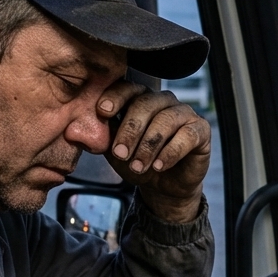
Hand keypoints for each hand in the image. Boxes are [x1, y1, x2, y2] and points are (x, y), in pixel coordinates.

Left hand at [97, 81, 209, 222]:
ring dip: (149, 145)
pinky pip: (187, 135)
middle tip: (120, 154)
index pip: (128, 88)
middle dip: (130, 130)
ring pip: (166, 120)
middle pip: (146, 104)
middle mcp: (164, 101)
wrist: (164, 188)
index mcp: (141, 99)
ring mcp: (184, 113)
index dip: (116, 97)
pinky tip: (160, 166)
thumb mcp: (115, 151)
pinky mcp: (201, 130)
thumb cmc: (139, 163)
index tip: (103, 112)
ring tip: (140, 166)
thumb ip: (101, 137)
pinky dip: (171, 152)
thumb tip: (76, 129)